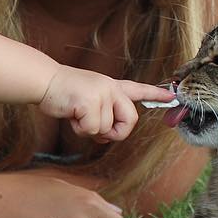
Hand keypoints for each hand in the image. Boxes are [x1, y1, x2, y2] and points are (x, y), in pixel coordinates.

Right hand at [39, 68, 175, 141]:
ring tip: (76, 114)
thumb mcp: (88, 101)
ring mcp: (101, 93)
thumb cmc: (63, 95)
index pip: (138, 89)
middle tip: (97, 129)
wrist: (44, 81)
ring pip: (105, 129)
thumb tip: (107, 136)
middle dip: (115, 132)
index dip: (156, 93)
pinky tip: (72, 115)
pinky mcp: (90, 101)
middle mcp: (111, 88)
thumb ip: (103, 115)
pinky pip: (92, 130)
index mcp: (112, 86)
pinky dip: (80, 129)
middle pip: (129, 120)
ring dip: (89, 129)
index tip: (173, 95)